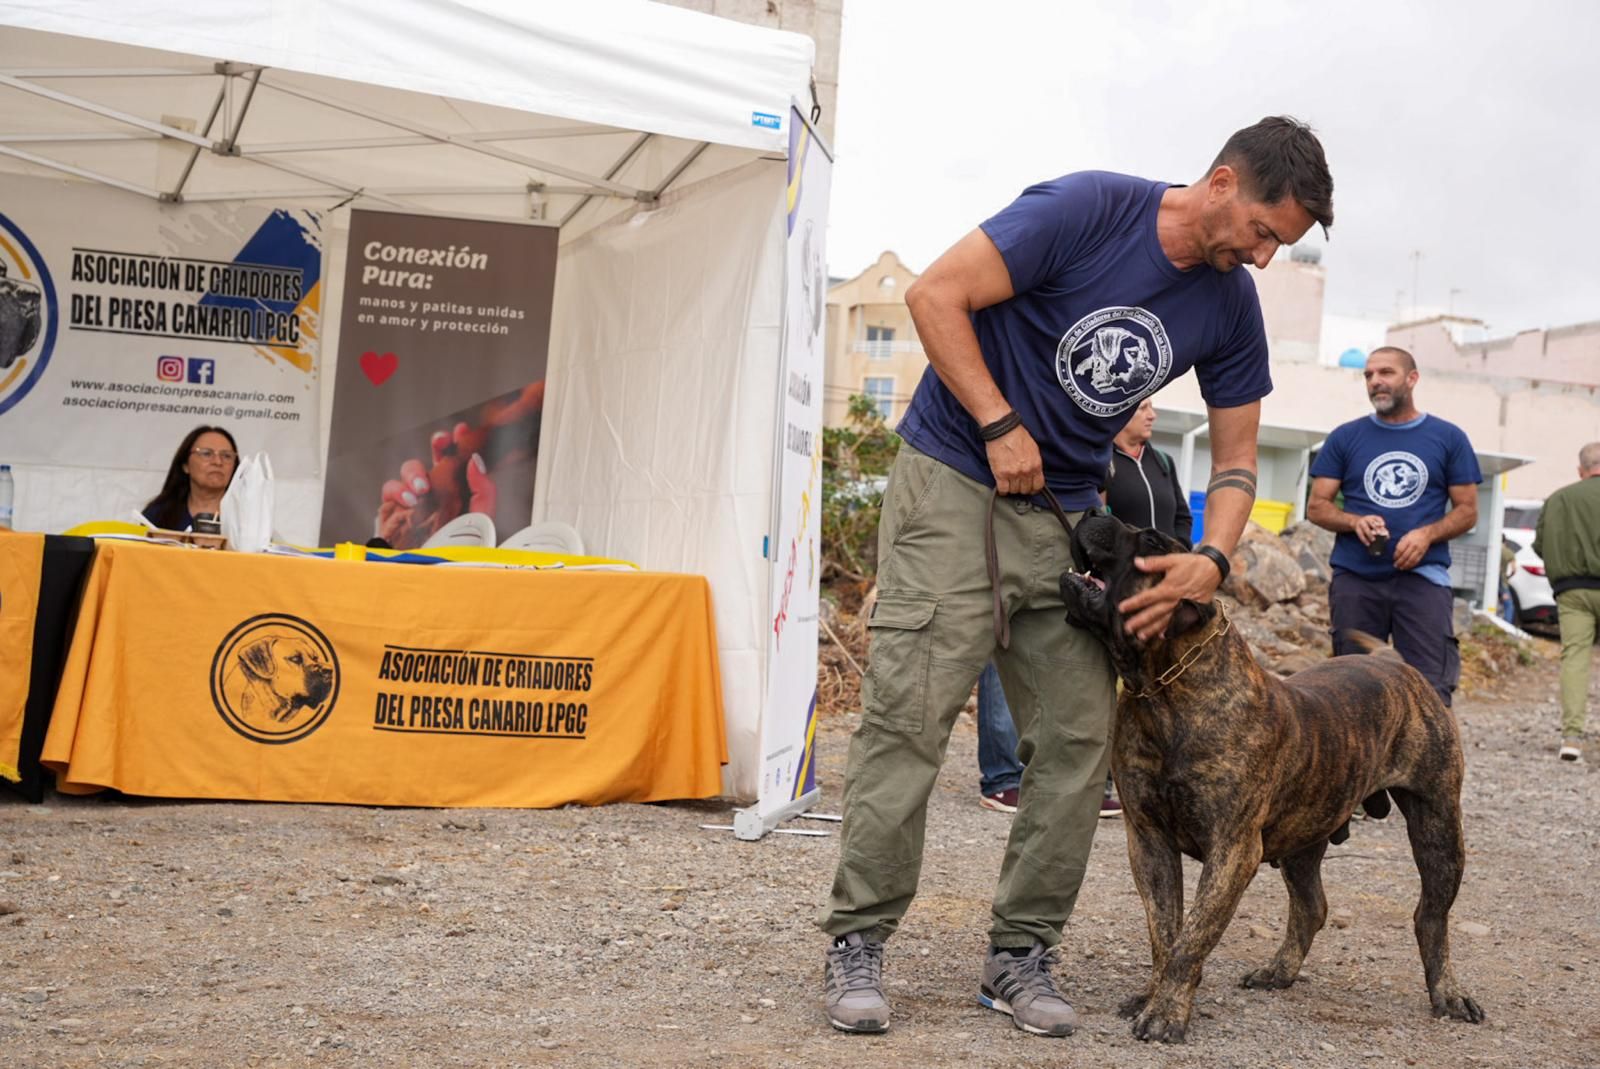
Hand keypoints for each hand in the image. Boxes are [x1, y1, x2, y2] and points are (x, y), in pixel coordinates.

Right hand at [376, 423, 496, 546]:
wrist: (438, 571)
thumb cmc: (462, 549)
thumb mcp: (482, 518)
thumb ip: (484, 490)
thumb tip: (476, 461)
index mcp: (457, 491)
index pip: (457, 461)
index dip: (457, 443)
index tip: (461, 430)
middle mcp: (435, 492)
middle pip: (432, 458)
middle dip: (436, 444)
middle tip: (441, 440)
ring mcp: (413, 499)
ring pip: (409, 469)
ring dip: (415, 471)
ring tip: (423, 488)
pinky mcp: (393, 510)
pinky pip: (390, 489)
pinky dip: (397, 489)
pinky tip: (409, 499)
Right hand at [985, 425, 1043, 495]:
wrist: (1003, 430)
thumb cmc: (1016, 435)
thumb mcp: (1033, 449)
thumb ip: (1034, 462)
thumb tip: (1033, 472)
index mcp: (1036, 465)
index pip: (1038, 485)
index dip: (1034, 489)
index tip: (1030, 488)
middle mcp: (1026, 471)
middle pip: (1026, 490)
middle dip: (1022, 488)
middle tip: (1017, 484)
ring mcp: (1013, 474)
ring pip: (1014, 491)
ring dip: (1012, 488)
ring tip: (1009, 483)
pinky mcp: (1000, 474)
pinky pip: (1003, 490)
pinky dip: (1002, 490)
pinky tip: (1002, 486)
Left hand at [1118, 553, 1223, 640]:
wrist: (1213, 569)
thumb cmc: (1191, 563)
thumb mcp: (1172, 560)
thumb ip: (1154, 563)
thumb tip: (1136, 562)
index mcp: (1168, 588)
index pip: (1147, 598)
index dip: (1133, 603)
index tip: (1121, 608)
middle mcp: (1175, 600)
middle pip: (1154, 613)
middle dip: (1140, 621)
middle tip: (1127, 629)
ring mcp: (1183, 607)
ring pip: (1165, 621)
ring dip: (1152, 629)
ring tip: (1140, 636)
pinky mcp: (1192, 611)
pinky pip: (1180, 623)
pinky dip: (1171, 630)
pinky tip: (1162, 636)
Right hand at [1353, 513, 1387, 545]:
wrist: (1356, 521)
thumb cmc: (1369, 525)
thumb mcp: (1374, 523)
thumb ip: (1381, 529)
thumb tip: (1387, 537)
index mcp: (1372, 517)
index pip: (1377, 518)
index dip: (1380, 521)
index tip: (1383, 525)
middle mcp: (1366, 519)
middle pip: (1371, 523)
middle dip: (1375, 528)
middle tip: (1379, 533)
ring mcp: (1361, 523)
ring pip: (1365, 528)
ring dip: (1369, 534)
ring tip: (1373, 540)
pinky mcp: (1357, 529)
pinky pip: (1360, 534)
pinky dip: (1364, 540)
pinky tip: (1368, 544)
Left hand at [1391, 529, 1430, 569]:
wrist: (1426, 535)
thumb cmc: (1414, 535)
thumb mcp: (1405, 536)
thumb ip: (1400, 543)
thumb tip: (1396, 552)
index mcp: (1408, 540)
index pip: (1400, 549)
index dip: (1396, 555)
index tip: (1394, 558)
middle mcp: (1413, 545)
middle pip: (1405, 556)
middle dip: (1399, 562)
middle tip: (1395, 565)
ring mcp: (1418, 550)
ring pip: (1411, 560)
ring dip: (1405, 565)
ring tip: (1400, 568)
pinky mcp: (1422, 554)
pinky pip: (1416, 561)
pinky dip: (1411, 565)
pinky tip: (1407, 567)